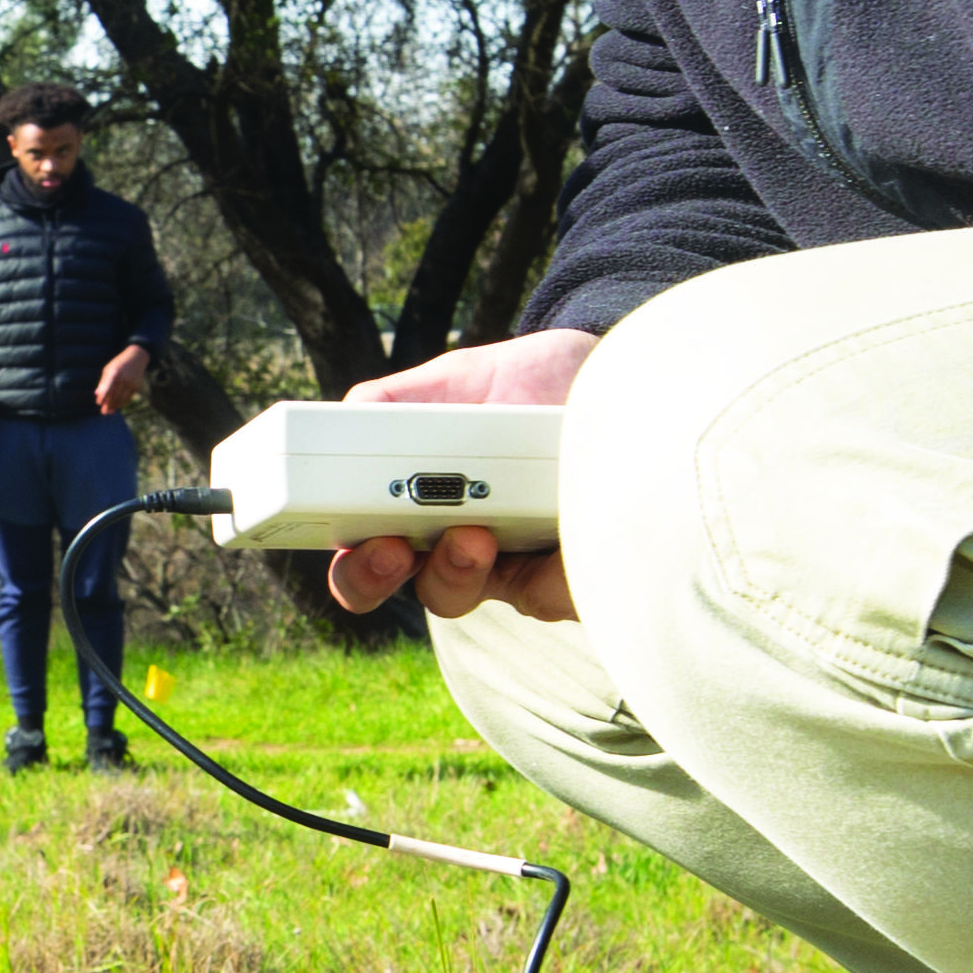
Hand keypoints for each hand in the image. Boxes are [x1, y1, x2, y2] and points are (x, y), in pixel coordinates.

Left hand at [92, 342, 150, 418]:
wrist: (136, 357)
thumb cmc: (118, 364)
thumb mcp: (109, 369)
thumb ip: (103, 382)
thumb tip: (96, 394)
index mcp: (114, 373)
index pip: (108, 387)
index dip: (103, 397)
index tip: (98, 403)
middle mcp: (123, 378)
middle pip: (115, 395)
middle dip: (108, 405)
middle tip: (104, 412)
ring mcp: (131, 383)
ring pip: (122, 398)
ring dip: (115, 406)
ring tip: (110, 410)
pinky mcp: (136, 386)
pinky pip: (128, 397)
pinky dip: (122, 403)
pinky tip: (117, 405)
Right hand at [321, 328, 597, 622]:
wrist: (632, 383)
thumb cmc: (540, 383)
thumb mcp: (466, 376)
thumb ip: (397, 400)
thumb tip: (341, 417)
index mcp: (421, 501)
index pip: (365, 546)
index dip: (347, 554)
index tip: (342, 535)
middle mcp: (457, 540)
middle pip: (393, 586)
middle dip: (373, 577)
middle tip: (386, 547)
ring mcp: (511, 566)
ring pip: (454, 595)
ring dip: (452, 570)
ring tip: (476, 533)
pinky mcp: (567, 580)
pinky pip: (546, 596)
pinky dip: (544, 571)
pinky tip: (559, 530)